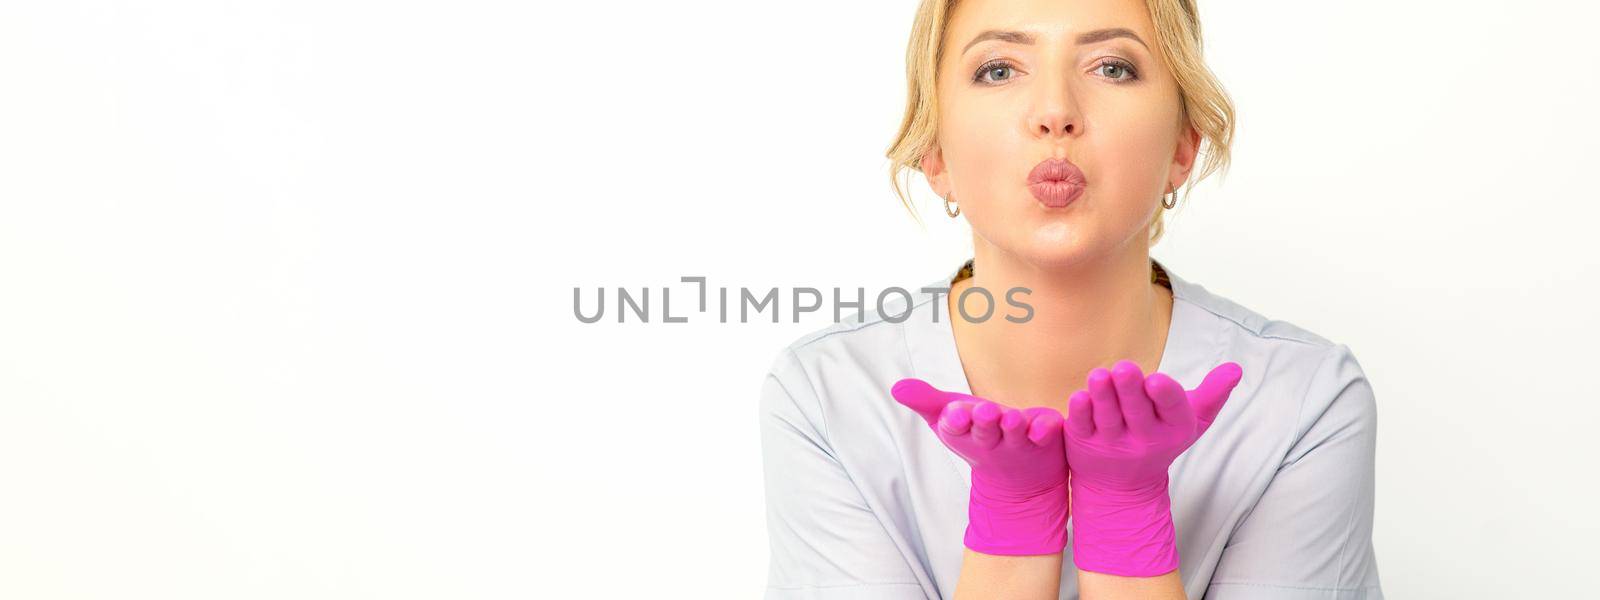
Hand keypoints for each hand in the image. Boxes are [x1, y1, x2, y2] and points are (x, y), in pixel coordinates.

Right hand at [891, 378, 1069, 554]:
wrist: (1018, 480)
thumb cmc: (978, 436)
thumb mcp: (948, 418)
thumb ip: (926, 401)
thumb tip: (896, 388)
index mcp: (965, 433)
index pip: (955, 427)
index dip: (955, 421)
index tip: (954, 414)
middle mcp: (991, 440)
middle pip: (985, 432)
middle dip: (984, 423)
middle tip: (985, 411)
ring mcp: (1019, 443)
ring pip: (1015, 435)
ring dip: (1013, 427)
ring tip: (1012, 419)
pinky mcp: (1045, 440)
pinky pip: (1047, 436)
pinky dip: (1046, 430)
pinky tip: (1047, 424)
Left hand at [1064, 360, 1243, 576]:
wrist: (1124, 486)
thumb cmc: (1161, 436)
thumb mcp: (1191, 420)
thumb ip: (1213, 394)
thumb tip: (1236, 368)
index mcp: (1173, 429)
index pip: (1172, 411)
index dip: (1165, 396)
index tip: (1157, 380)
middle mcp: (1144, 439)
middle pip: (1137, 412)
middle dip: (1130, 390)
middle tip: (1124, 367)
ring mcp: (1112, 443)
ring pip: (1107, 418)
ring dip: (1103, 396)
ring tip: (1099, 376)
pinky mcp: (1083, 443)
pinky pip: (1082, 427)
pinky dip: (1080, 413)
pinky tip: (1079, 398)